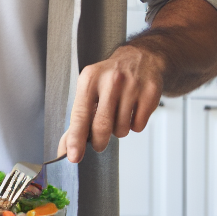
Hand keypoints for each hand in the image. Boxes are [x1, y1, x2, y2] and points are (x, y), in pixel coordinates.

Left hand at [57, 43, 164, 161]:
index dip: (76, 138)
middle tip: (99, 144)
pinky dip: (134, 125)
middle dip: (99, 142)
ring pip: (121, 129)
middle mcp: (110, 80)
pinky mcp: (150, 92)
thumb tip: (66, 148)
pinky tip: (133, 110)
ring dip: (118, 130)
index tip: (74, 157)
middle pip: (102, 126)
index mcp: (89, 79)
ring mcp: (132, 86)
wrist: (140, 58)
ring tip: (119, 114)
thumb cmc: (109, 79)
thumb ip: (77, 120)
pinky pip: (138, 126)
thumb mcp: (89, 90)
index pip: (80, 115)